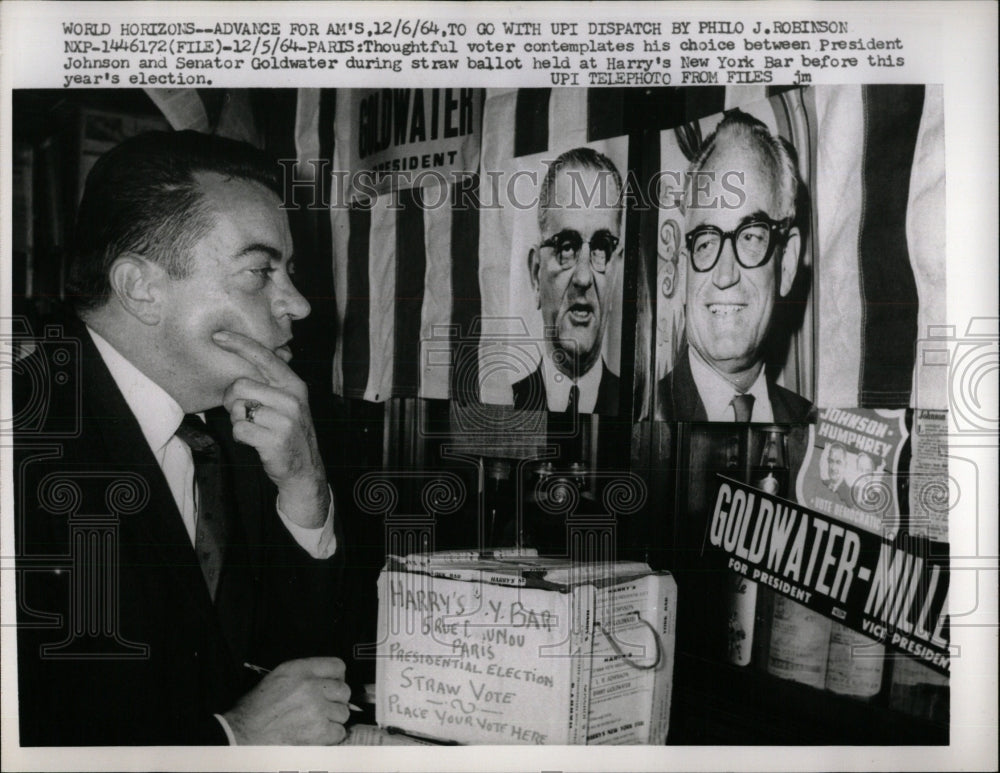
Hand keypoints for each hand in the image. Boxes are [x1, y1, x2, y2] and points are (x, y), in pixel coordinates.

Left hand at [213, 331, 329, 528]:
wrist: (305, 469)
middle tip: (243, 412)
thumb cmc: (290, 431)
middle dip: (233, 399)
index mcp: (295, 385)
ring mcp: (285, 420)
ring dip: (238, 420)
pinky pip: (239, 429)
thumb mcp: (290, 402)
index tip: (218, 336)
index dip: (240, 345)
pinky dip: (241, 436)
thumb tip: (254, 354)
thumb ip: (274, 381)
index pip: (265, 357)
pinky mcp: (275, 440)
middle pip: (241, 385)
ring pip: (238, 408)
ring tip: (254, 427)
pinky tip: (254, 440)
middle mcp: (292, 399)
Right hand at [223, 657, 349, 744]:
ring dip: (333, 718)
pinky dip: (331, 735)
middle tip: (324, 706)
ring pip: (343, 712)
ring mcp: (317, 710)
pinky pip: (339, 732)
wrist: (243, 734)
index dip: (337, 676)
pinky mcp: (318, 732)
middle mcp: (310, 687)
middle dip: (336, 699)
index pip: (336, 665)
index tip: (333, 684)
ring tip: (316, 721)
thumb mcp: (277, 677)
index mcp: (299, 670)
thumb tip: (325, 678)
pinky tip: (317, 733)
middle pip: (344, 690)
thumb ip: (303, 673)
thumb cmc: (255, 709)